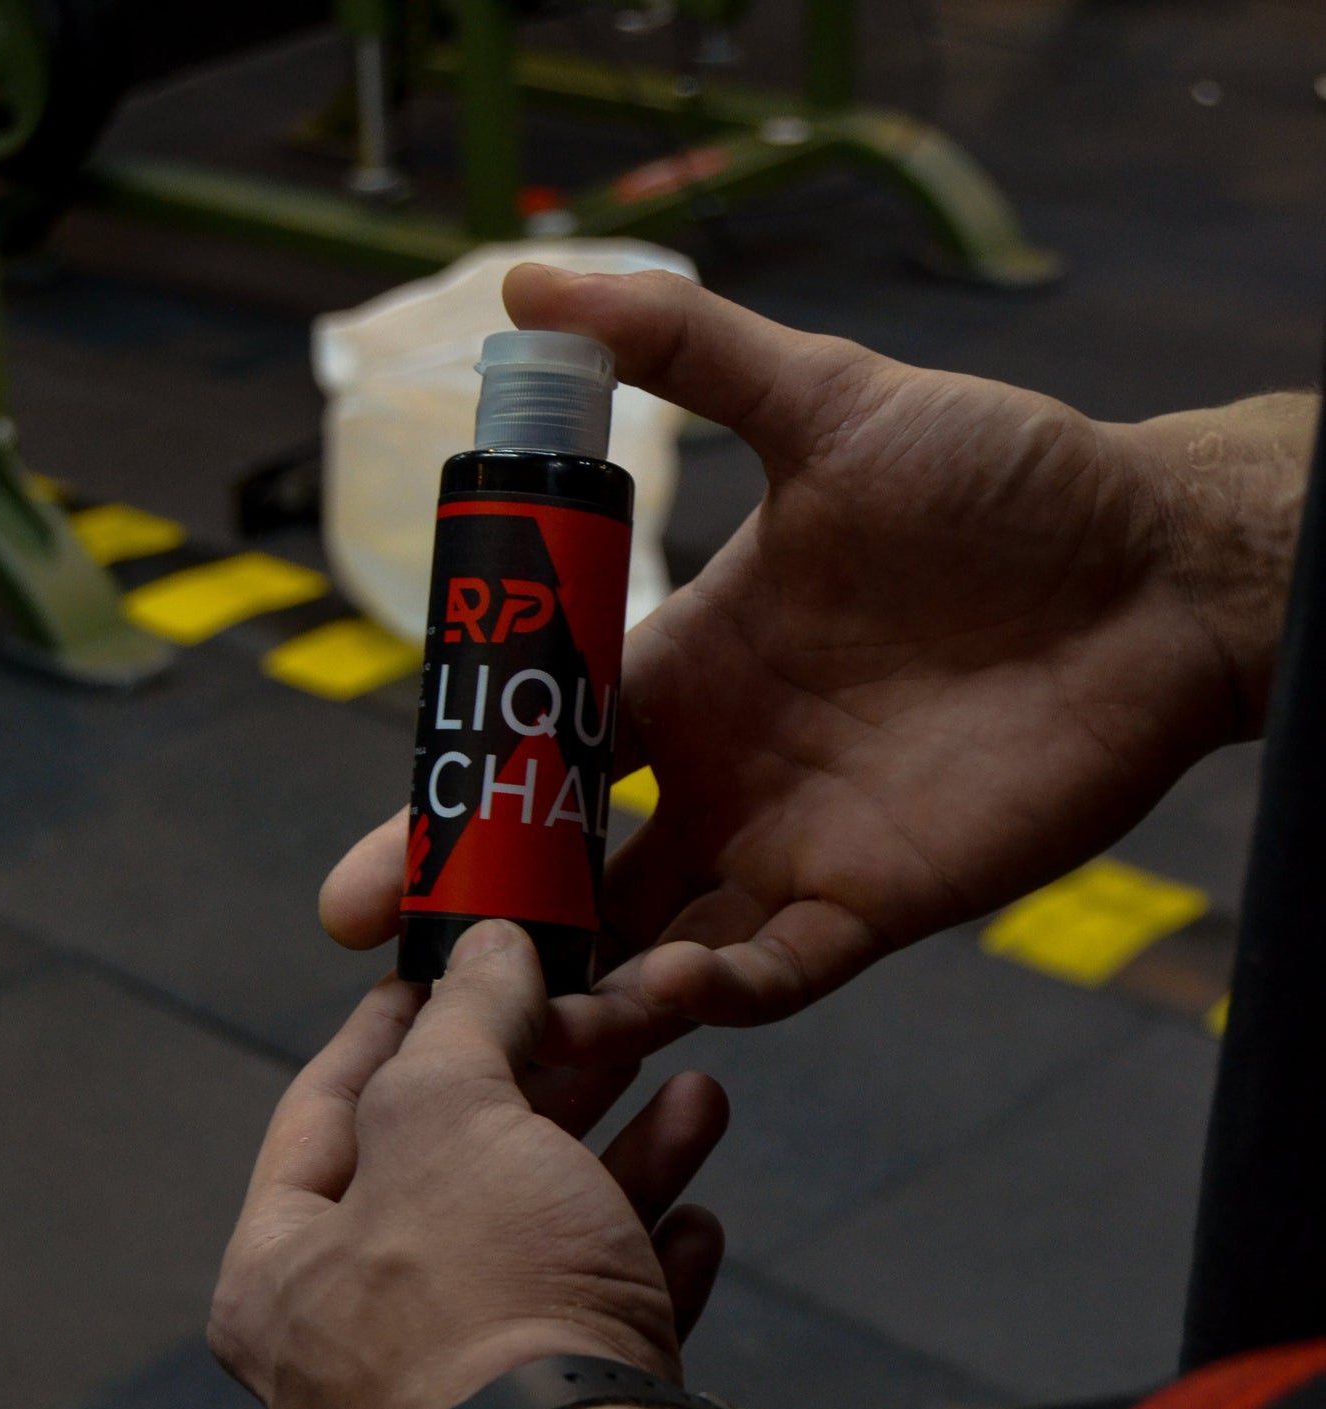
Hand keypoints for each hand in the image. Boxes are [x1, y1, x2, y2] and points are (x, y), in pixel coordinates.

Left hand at [208, 919, 727, 1408]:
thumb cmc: (483, 1299)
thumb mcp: (452, 1117)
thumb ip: (462, 1022)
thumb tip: (482, 948)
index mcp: (280, 1277)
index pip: (323, 1112)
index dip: (391, 1024)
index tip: (446, 966)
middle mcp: (352, 1349)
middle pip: (450, 1175)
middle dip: (541, 1087)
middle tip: (597, 1018)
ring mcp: (454, 1402)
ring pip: (539, 1245)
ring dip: (620, 1163)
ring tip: (696, 1094)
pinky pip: (595, 1327)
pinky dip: (644, 1265)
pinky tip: (698, 1222)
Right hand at [323, 269, 1291, 1059]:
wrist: (1149, 565)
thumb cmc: (997, 479)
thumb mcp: (825, 399)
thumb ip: (684, 349)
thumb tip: (528, 283)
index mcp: (684, 672)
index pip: (537, 753)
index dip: (453, 808)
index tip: (367, 873)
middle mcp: (719, 773)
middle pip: (571, 872)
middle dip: (486, 922)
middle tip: (395, 963)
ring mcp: (789, 848)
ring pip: (655, 945)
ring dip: (586, 983)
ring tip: (514, 1016)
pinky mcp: (873, 905)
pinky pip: (774, 972)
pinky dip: (716, 992)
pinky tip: (666, 988)